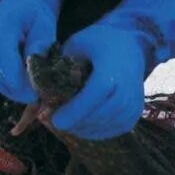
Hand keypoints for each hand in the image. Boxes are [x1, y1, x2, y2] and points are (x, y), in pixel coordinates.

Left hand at [49, 0, 174, 140]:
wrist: (129, 47)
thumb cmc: (98, 44)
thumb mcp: (76, 43)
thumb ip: (59, 64)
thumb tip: (39, 90)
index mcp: (112, 67)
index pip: (96, 93)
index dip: (75, 110)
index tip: (55, 120)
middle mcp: (128, 86)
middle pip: (101, 114)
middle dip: (75, 122)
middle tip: (53, 122)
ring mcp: (134, 102)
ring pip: (106, 125)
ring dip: (83, 128)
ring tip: (65, 122)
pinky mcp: (135, 113)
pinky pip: (114, 129)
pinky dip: (96, 131)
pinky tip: (81, 125)